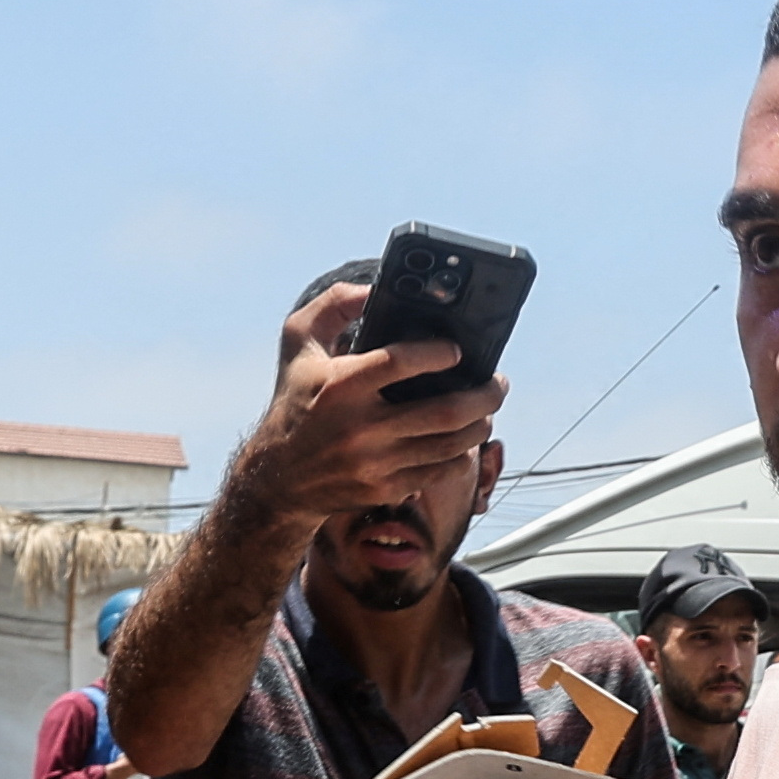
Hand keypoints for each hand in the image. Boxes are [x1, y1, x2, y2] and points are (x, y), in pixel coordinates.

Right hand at [233, 278, 505, 527]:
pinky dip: (461, 453)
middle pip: (444, 411)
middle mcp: (360, 428)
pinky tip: (466, 437)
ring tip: (487, 407)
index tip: (457, 349)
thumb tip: (375, 290)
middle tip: (497, 382)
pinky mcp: (385, 488)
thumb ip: (334, 304)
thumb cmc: (296, 398)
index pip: (401, 363)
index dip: (438, 353)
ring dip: (481, 423)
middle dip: (484, 395)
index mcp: (340, 386)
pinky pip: (439, 471)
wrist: (281, 477)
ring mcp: (375, 463)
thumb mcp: (298, 342)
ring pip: (451, 444)